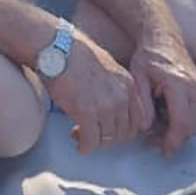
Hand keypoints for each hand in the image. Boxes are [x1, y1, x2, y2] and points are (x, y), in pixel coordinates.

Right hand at [45, 30, 153, 153]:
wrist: (57, 48)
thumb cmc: (75, 54)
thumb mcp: (107, 67)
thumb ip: (115, 86)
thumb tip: (110, 103)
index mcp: (128, 85)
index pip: (138, 120)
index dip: (124, 130)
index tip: (111, 130)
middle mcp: (121, 96)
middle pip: (124, 133)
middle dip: (109, 138)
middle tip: (95, 135)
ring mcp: (105, 106)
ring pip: (108, 140)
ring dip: (96, 143)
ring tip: (82, 137)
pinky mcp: (86, 113)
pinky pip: (90, 141)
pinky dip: (85, 147)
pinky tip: (78, 143)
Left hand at [130, 32, 195, 154]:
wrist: (163, 39)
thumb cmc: (148, 57)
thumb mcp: (137, 78)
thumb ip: (142, 104)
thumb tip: (146, 128)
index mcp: (179, 84)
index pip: (181, 122)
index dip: (172, 141)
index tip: (162, 151)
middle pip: (191, 127)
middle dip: (173, 138)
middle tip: (151, 139)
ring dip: (179, 132)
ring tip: (157, 128)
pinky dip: (185, 123)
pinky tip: (167, 119)